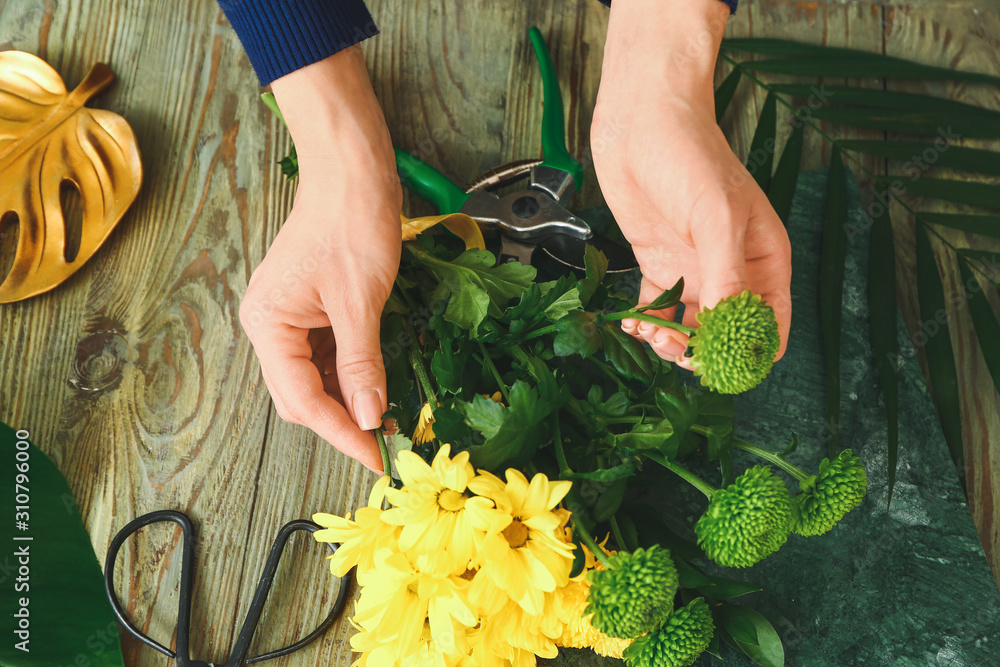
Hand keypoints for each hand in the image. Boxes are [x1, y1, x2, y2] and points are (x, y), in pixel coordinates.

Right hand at [240, 47, 400, 472]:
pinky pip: (327, 357)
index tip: (375, 457)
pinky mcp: (310, 311)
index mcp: (269, 324)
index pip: (303, 399)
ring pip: (315, 380)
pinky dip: (351, 375)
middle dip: (342, 421)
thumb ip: (362, 364)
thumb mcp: (361, 302)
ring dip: (349, 401)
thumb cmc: (352, 224)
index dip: (341, 432)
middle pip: (302, 395)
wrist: (352, 171)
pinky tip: (376, 387)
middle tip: (384, 444)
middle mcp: (270, 326)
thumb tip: (371, 417)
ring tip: (387, 421)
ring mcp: (289, 319)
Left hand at [592, 0, 790, 369]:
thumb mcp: (716, 216)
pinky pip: (660, 310)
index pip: (772, 323)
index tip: (720, 362)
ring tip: (650, 332)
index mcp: (765, 259)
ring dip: (672, 341)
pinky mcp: (660, 265)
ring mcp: (695, 269)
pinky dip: (648, 323)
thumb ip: (725, 273)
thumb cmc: (690, 156)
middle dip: (702, 350)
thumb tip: (728, 326)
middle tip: (674, 347)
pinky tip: (633, 322)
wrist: (643, 120)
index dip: (751, 351)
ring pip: (691, 329)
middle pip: (727, 335)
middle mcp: (732, 270)